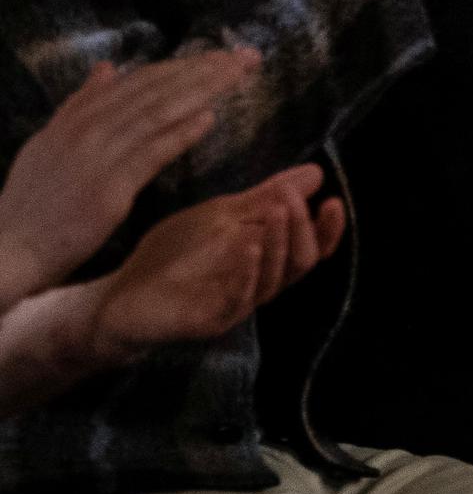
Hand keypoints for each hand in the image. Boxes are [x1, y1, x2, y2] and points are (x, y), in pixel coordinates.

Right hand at [0, 50, 258, 303]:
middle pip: (154, 89)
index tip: (217, 55)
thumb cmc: (30, 203)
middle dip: (203, 69)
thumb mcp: (48, 144)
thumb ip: (80, 106)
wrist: (7, 249)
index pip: (137, 81)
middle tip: (245, 55)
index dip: (181, 65)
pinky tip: (211, 118)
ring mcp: (97, 156)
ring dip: (204, 89)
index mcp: (75, 118)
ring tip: (239, 74)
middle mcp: (86, 129)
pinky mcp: (108, 187)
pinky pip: (151, 153)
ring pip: (158, 112)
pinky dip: (181, 132)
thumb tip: (108, 68)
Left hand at [84, 164, 344, 364]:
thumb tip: (315, 173)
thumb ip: (264, 198)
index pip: (311, 248)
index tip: (333, 199)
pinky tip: (249, 246)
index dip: (327, 229)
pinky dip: (248, 271)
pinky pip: (239, 298)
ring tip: (278, 211)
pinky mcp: (210, 319)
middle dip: (303, 228)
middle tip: (293, 198)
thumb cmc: (172, 256)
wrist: (119, 294)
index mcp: (266, 262)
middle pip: (301, 262)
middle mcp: (259, 285)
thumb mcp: (222, 216)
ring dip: (280, 242)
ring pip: (275, 279)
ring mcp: (237, 305)